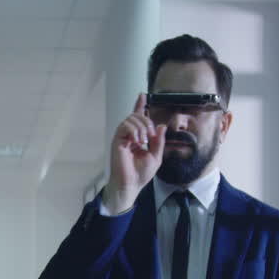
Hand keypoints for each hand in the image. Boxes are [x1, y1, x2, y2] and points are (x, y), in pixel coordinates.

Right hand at [105, 93, 166, 213]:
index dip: (139, 105)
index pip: (137, 118)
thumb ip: (159, 141)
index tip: (142, 95)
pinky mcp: (117, 140)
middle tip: (151, 136)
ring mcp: (122, 137)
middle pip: (136, 116)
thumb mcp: (156, 156)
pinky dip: (133, 131)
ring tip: (144, 140)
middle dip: (147, 121)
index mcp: (137, 138)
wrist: (131, 183)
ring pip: (130, 119)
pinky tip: (137, 141)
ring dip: (141, 127)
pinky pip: (124, 126)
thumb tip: (161, 126)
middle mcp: (128, 135)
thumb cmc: (140, 173)